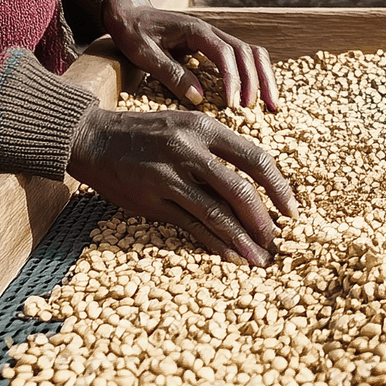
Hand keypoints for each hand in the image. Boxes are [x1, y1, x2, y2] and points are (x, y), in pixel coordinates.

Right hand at [68, 105, 297, 264]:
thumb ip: (216, 150)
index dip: (278, 187)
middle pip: (241, 190)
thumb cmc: (146, 134)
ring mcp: (170, 177)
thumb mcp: (185, 126)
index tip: (291, 209)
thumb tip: (254, 183)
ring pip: (218, 213)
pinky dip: (214, 244)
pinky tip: (230, 257)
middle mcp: (190, 151)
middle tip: (279, 240)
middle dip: (265, 219)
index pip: (255, 158)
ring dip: (243, 239)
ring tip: (260, 258)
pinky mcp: (153, 201)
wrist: (94, 138)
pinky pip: (191, 226)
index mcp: (205, 128)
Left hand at [102, 0, 279, 111]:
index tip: (233, 104)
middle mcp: (211, 31)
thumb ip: (171, 74)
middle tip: (259, 109)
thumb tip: (199, 98)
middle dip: (257, 81)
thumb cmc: (134, 33)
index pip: (225, 53)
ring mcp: (215, 37)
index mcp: (195, 30)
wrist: (129, 14)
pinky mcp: (214, 45)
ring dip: (263, 77)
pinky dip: (255, 74)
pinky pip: (242, 57)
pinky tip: (258, 94)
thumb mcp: (145, 55)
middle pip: (247, 51)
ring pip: (251, 53)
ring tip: (270, 105)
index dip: (233, 78)